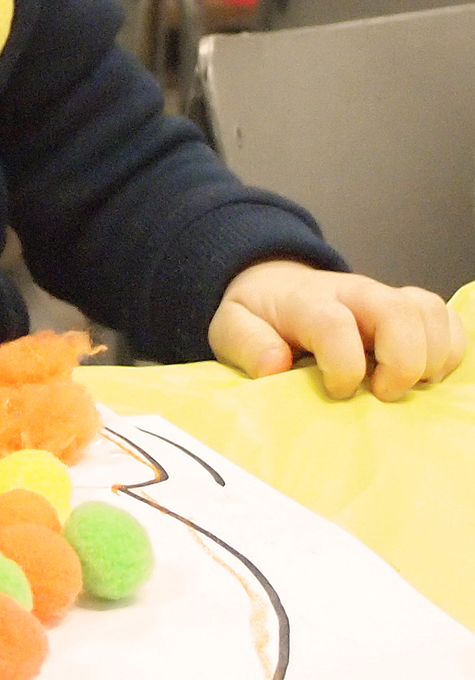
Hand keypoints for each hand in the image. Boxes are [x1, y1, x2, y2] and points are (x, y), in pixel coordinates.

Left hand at [209, 259, 466, 400]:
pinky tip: (424, 374)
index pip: (334, 323)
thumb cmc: (258, 315)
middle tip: (382, 393)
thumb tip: (275, 366)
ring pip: (428, 312)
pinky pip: (445, 318)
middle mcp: (351, 293)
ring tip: (407, 385)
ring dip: (430, 356)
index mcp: (305, 300)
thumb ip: (247, 345)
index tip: (336, 391)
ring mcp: (383, 297)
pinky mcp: (406, 307)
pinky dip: (448, 349)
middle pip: (398, 312)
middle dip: (403, 361)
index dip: (343, 365)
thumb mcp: (231, 328)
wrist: (273, 286)